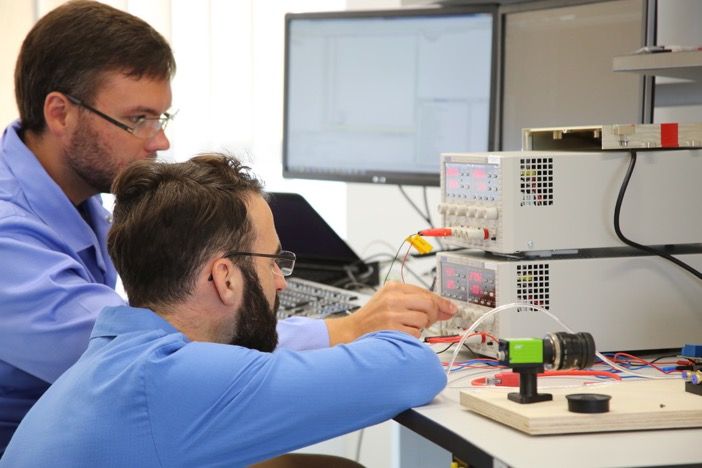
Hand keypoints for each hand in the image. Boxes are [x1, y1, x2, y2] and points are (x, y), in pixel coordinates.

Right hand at [325, 281, 456, 344]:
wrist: (352, 331)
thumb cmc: (372, 317)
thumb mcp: (391, 300)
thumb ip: (417, 301)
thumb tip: (447, 308)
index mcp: (394, 287)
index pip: (426, 292)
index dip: (442, 302)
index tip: (451, 308)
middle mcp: (393, 298)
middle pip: (428, 304)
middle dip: (433, 314)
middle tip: (427, 320)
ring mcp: (392, 314)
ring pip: (423, 320)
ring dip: (419, 327)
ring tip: (406, 327)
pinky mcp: (392, 329)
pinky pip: (415, 333)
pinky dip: (412, 336)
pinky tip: (400, 333)